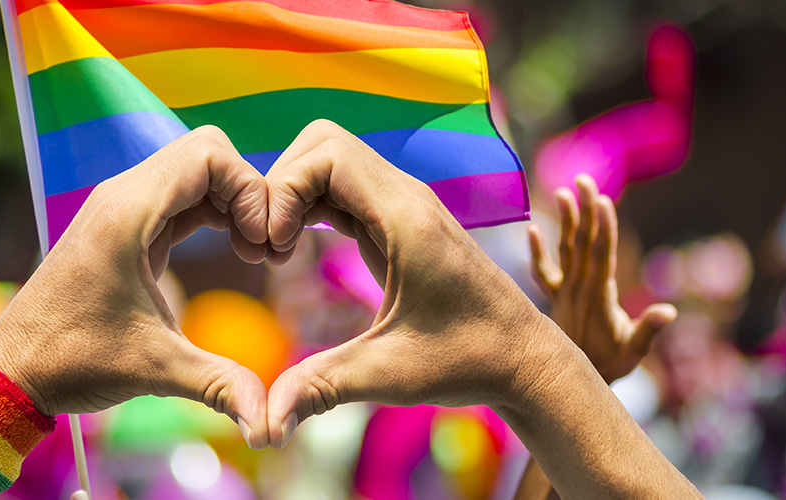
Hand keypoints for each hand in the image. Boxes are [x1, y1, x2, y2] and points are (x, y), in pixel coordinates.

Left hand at [0, 126, 270, 447]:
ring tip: (251, 251)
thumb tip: (270, 423)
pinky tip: (231, 248)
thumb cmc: (72, 362)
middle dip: (247, 192)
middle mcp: (123, 196)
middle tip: (260, 246)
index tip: (259, 245)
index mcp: (128, 212)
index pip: (209, 154)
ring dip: (232, 201)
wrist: (13, 370)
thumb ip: (219, 385)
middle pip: (207, 153)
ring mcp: (122, 208)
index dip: (249, 190)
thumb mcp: (155, 370)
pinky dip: (214, 212)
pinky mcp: (124, 227)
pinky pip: (181, 196)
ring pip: (195, 171)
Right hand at [263, 119, 561, 446]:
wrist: (522, 359)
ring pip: (331, 161)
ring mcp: (404, 205)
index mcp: (406, 218)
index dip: (284, 191)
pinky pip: (343, 188)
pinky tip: (297, 250)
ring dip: (293, 196)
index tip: (273, 251)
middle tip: (268, 247)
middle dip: (280, 186)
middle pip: (322, 144)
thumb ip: (321, 388)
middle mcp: (406, 197)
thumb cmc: (467, 361)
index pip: (326, 155)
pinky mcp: (400, 222)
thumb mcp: (388, 374)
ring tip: (277, 252)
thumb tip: (263, 427)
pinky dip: (310, 207)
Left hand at [527, 174, 675, 381]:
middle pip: (582, 242)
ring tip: (563, 192)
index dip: (603, 226)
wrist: (572, 383)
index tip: (602, 200)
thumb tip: (668, 311)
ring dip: (565, 222)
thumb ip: (648, 329)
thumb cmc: (611, 366)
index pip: (601, 254)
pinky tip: (531, 229)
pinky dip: (537, 252)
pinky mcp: (555, 298)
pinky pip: (542, 272)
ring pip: (564, 250)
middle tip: (584, 180)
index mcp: (598, 295)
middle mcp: (578, 288)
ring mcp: (564, 292)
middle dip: (584, 211)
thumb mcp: (634, 350)